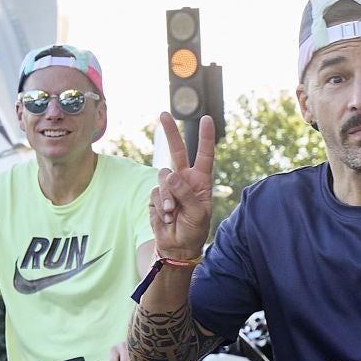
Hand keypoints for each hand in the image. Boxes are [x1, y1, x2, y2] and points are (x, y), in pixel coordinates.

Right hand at [151, 113, 215, 261]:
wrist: (177, 247)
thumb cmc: (194, 230)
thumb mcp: (198, 213)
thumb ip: (185, 193)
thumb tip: (170, 175)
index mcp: (201, 181)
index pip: (204, 155)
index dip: (205, 137)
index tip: (206, 119)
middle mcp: (184, 180)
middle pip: (177, 151)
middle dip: (170, 132)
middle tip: (163, 114)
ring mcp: (169, 187)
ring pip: (163, 177)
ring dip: (167, 196)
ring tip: (172, 213)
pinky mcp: (156, 196)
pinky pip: (154, 193)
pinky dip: (159, 206)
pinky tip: (166, 217)